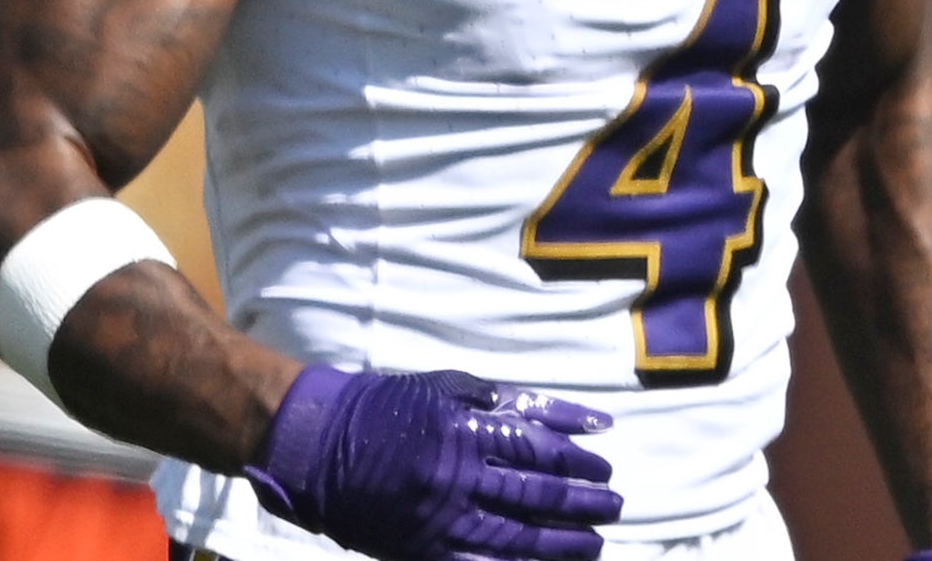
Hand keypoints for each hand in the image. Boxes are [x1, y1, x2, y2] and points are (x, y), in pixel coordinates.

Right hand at [241, 365, 621, 560]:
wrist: (317, 444)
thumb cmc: (382, 406)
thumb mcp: (440, 387)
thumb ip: (501, 400)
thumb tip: (572, 416)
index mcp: (460, 430)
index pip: (537, 449)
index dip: (577, 458)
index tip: (605, 462)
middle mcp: (456, 477)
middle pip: (536, 496)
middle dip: (583, 502)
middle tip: (614, 503)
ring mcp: (441, 519)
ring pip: (519, 537)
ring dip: (564, 542)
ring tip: (596, 543)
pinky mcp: (424, 550)